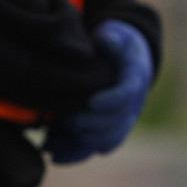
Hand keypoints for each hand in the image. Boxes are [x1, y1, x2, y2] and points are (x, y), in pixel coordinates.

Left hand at [46, 20, 152, 163]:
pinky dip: (74, 154)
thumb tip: (105, 39)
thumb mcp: (115, 33)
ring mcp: (120, 122)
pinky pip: (93, 149)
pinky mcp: (106, 132)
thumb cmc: (115, 43)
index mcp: (135, 77)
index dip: (111, 101)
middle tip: (69, 122)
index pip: (128, 93)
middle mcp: (132, 104)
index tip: (92, 102)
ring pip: (105, 141)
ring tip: (51, 142)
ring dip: (79, 144)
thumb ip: (111, 36)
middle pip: (116, 122)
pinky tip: (53, 153)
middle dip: (92, 125)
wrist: (121, 61)